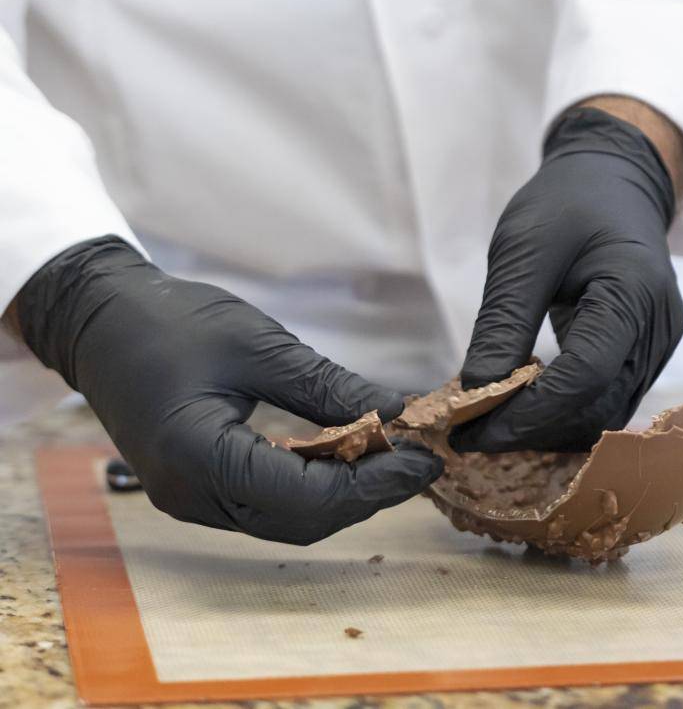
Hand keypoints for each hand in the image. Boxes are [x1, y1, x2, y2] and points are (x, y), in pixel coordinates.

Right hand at [16, 237, 442, 543]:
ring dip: (344, 494)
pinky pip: (267, 503)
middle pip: (301, 520)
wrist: (102, 320)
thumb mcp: (259, 345)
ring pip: (287, 518)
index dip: (374, 484)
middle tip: (417, 461)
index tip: (422, 459)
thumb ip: (327, 386)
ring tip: (392, 457)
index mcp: (198, 458)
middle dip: (366, 495)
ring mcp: (192, 498)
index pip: (307, 497)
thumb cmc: (173, 322)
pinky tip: (348, 455)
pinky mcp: (199, 488)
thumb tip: (397, 411)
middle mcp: (192, 496)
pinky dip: (314, 485)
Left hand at [453, 107, 682, 451]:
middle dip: (534, 429)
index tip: (473, 431)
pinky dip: (563, 410)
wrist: (615, 181)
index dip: (530, 413)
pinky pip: (606, 398)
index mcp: (634, 292)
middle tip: (470, 436)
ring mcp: (658, 346)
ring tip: (489, 426)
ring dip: (548, 428)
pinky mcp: (644, 354)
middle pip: (599, 406)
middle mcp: (659, 329)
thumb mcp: (524, 251)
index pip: (586, 375)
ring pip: (605, 413)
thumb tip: (475, 391)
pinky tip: (521, 408)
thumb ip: (505, 322)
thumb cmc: (568, 203)